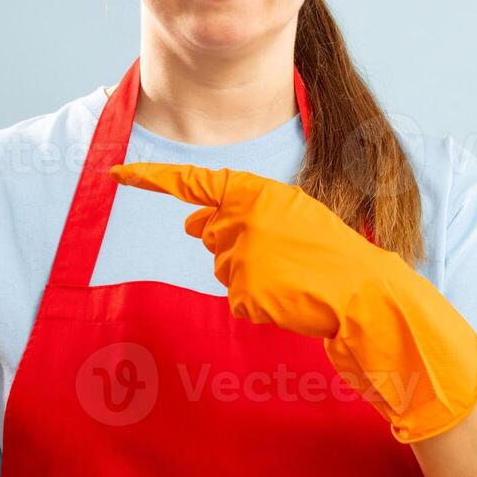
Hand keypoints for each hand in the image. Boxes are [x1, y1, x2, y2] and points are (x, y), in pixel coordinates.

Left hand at [110, 162, 476, 441]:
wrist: (361, 292)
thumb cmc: (327, 250)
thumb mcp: (289, 213)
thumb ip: (238, 210)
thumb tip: (189, 224)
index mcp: (255, 191)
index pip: (193, 182)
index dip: (151, 179)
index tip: (115, 175)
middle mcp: (242, 219)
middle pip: (205, 232)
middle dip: (227, 242)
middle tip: (274, 253)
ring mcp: (241, 258)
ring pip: (219, 266)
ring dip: (245, 272)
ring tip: (288, 275)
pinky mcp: (244, 294)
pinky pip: (234, 297)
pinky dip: (255, 301)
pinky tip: (285, 297)